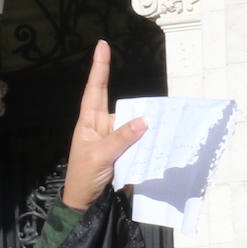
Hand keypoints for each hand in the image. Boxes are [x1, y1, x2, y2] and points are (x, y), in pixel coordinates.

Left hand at [61, 41, 147, 210]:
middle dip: (141, 111)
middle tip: (158, 117)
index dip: (100, 68)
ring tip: (160, 138)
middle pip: (126, 108)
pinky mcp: (126, 151)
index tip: (102, 45)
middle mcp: (103, 126)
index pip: (96, 90)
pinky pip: (142, 142)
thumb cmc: (84, 176)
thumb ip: (120, 139)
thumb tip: (143, 120)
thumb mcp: (99, 157)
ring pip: (138, 125)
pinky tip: (162, 147)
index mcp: (90, 122)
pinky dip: (151, 143)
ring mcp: (116, 139)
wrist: (85, 202)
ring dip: (149, 131)